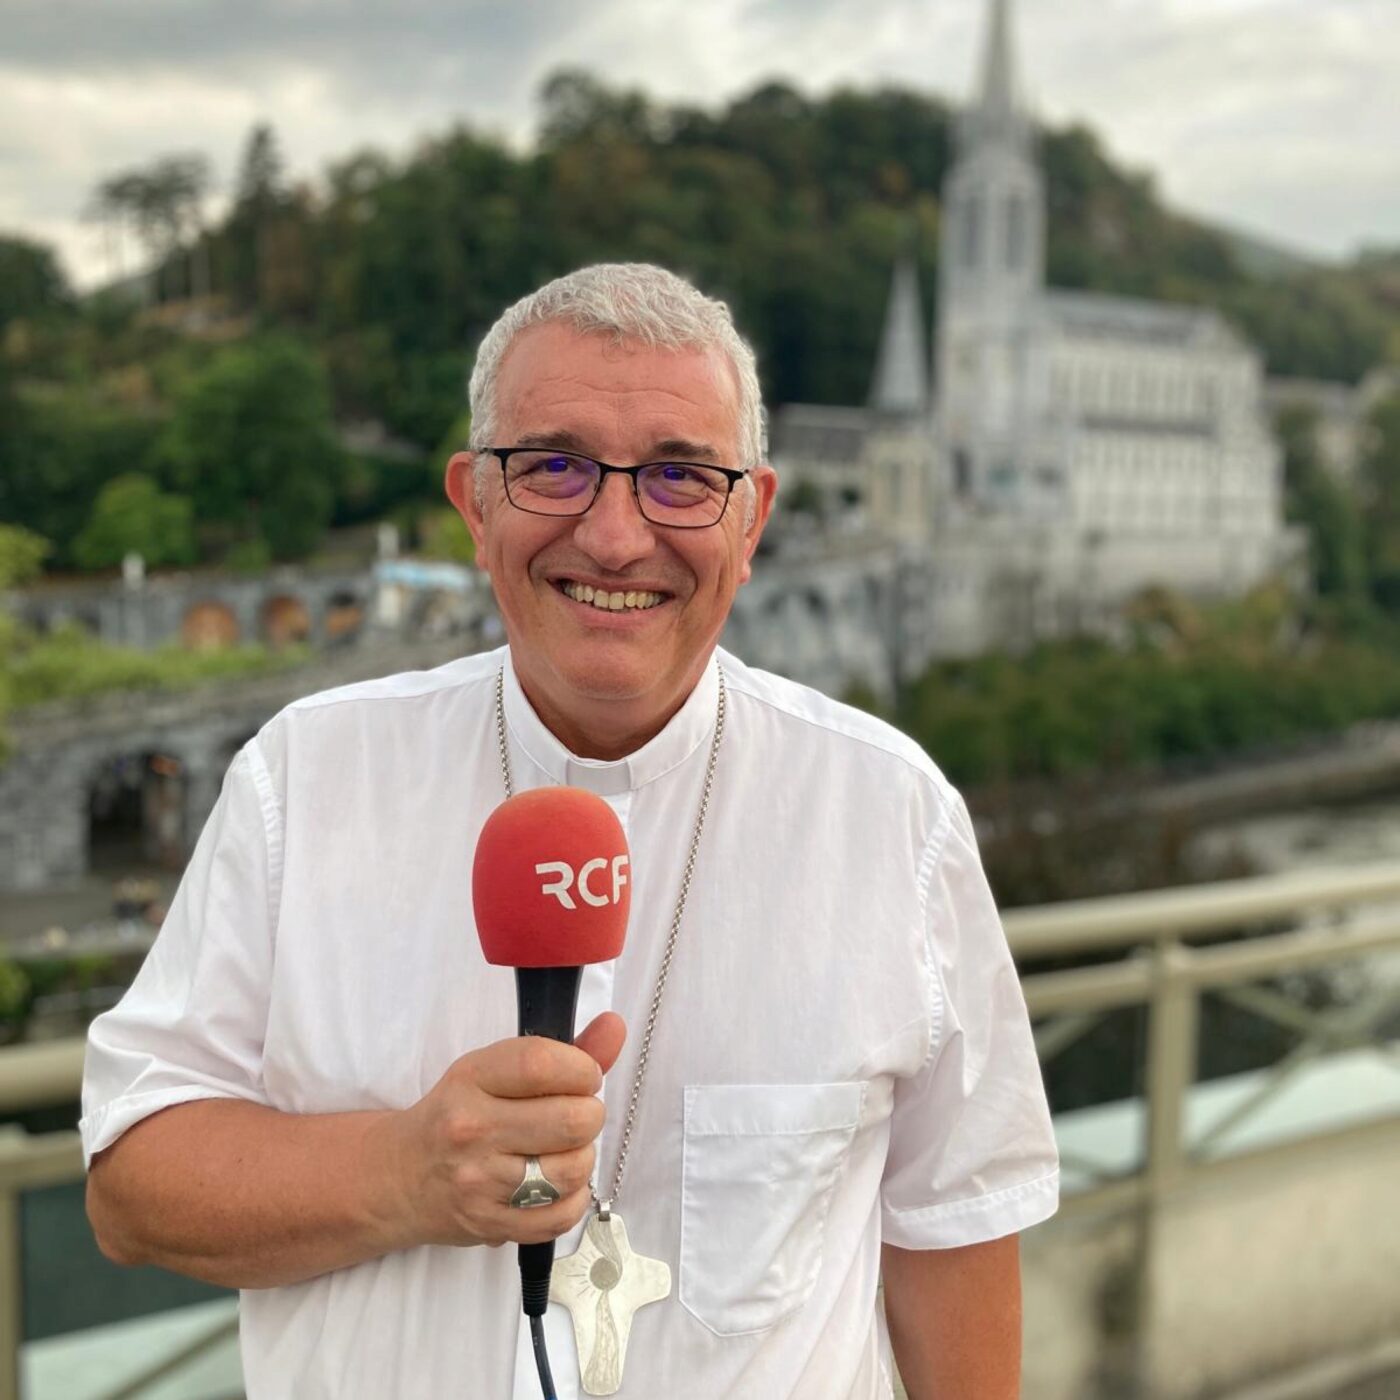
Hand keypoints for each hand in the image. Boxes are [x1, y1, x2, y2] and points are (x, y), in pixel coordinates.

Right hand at [384, 1013, 626, 1249]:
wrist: (400, 1177)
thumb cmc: (458, 1114)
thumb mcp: (494, 1071)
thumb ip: (561, 1051)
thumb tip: (615, 1027)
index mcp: (472, 1078)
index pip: (543, 1064)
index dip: (582, 1069)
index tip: (584, 1076)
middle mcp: (471, 1129)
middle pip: (571, 1120)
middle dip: (589, 1115)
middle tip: (575, 1115)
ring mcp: (479, 1182)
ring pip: (573, 1169)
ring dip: (582, 1158)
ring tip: (563, 1150)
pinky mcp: (489, 1224)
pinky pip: (561, 1216)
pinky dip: (572, 1199)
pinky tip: (556, 1185)